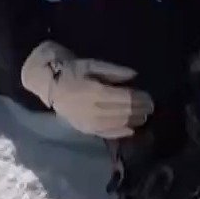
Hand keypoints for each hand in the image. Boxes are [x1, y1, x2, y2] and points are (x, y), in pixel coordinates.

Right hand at [19, 41, 151, 138]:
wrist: (49, 84)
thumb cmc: (72, 70)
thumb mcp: (93, 65)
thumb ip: (114, 71)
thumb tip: (135, 76)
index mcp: (96, 92)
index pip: (126, 99)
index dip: (140, 99)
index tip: (150, 98)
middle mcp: (94, 110)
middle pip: (124, 112)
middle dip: (140, 110)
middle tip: (151, 107)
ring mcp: (89, 122)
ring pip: (118, 124)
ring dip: (133, 121)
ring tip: (143, 117)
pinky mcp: (85, 129)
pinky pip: (106, 134)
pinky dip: (120, 132)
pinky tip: (130, 130)